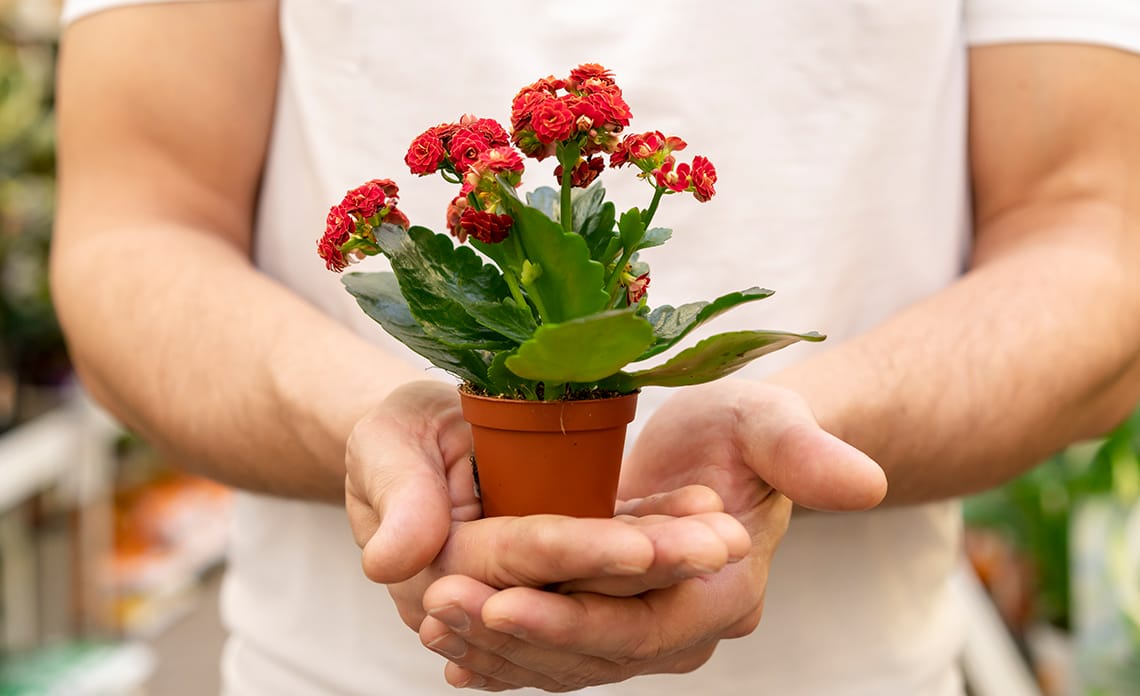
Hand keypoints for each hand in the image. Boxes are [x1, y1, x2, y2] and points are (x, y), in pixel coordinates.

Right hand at [344, 381, 750, 630]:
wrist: (415, 439)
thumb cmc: (397, 433)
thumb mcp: (386, 446)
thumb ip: (396, 498)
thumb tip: (390, 562)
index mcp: (446, 573)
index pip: (524, 565)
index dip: (584, 556)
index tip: (642, 548)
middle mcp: (498, 597)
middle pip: (581, 587)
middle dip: (654, 567)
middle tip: (722, 544)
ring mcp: (536, 590)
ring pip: (610, 583)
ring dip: (671, 560)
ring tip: (727, 531)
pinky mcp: (565, 569)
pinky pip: (615, 561)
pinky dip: (657, 536)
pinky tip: (703, 513)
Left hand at [421, 380, 886, 690]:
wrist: (725, 450)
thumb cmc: (746, 429)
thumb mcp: (770, 422)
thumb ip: (807, 452)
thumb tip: (863, 484)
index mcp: (725, 592)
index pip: (641, 622)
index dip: (571, 615)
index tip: (501, 593)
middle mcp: (685, 629)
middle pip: (590, 652)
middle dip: (513, 633)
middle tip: (436, 602)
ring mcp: (645, 633)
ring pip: (563, 660)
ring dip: (495, 646)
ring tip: (428, 615)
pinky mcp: (609, 623)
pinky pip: (552, 650)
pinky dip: (502, 650)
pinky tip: (448, 646)